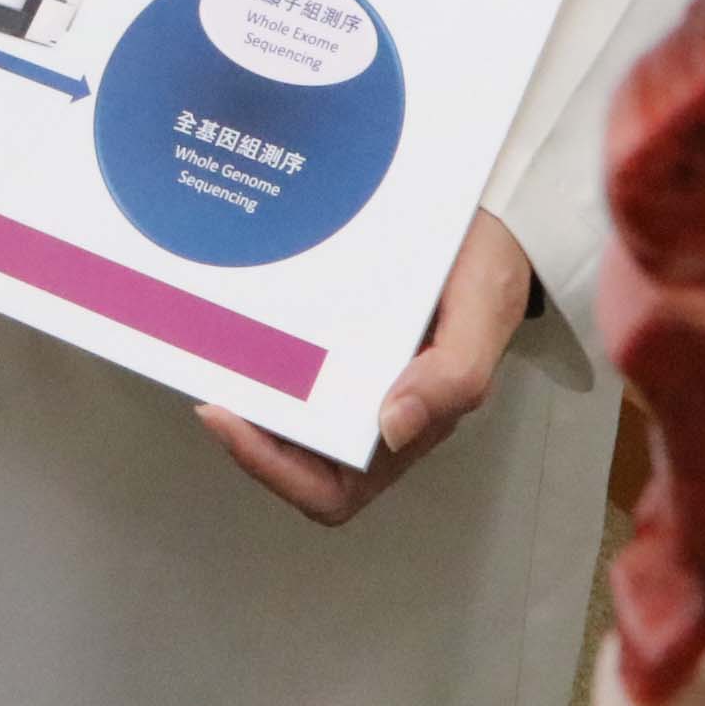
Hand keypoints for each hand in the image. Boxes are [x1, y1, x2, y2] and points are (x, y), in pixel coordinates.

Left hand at [204, 209, 530, 524]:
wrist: (494, 214)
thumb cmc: (489, 271)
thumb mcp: (481, 316)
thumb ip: (453, 377)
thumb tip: (393, 428)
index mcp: (406, 429)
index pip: (330, 490)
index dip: (273, 471)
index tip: (228, 416)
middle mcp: (371, 412)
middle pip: (293, 458)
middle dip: (246, 430)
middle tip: (210, 378)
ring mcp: (353, 375)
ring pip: (287, 410)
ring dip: (249, 390)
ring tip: (214, 348)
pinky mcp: (342, 336)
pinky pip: (294, 360)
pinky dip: (263, 350)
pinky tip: (239, 314)